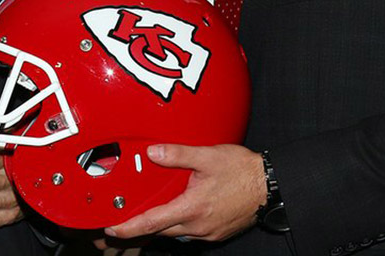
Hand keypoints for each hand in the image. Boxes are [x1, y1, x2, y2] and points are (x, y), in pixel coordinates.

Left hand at [102, 144, 265, 241]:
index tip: (113, 229)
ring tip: (152, 211)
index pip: (152, 222)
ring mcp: (208, 232)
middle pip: (161, 230)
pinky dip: (180, 223)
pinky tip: (180, 209)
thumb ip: (178, 154)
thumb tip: (153, 152)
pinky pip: (191, 231)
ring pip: (176, 232)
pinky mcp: (217, 232)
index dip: (129, 227)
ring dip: (163, 223)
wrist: (272, 186)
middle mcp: (198, 226)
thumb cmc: (244, 171)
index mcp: (192, 208)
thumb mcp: (209, 156)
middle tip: (125, 219)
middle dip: (142, 227)